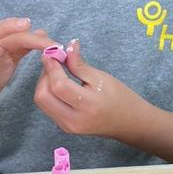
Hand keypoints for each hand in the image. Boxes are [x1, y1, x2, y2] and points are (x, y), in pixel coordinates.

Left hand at [33, 40, 153, 138]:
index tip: (50, 52)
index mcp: (87, 105)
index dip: (51, 67)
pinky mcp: (65, 127)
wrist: (130, 123)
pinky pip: (48, 108)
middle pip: (43, 96)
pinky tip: (58, 83)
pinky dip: (49, 93)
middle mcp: (74, 120)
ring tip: (56, 71)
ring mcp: (68, 126)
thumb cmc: (120, 98)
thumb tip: (67, 46)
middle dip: (44, 76)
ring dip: (44, 84)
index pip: (58, 85)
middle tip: (53, 62)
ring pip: (42, 102)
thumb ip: (79, 64)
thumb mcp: (101, 77)